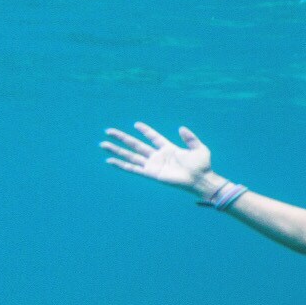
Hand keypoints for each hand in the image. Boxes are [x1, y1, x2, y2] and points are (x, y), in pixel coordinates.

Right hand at [102, 122, 219, 197]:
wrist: (201, 180)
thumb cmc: (202, 166)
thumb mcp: (199, 148)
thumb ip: (190, 138)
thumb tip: (181, 127)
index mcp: (168, 148)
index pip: (153, 137)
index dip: (145, 131)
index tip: (136, 124)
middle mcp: (157, 156)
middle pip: (136, 145)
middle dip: (122, 138)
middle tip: (108, 131)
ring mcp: (153, 165)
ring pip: (130, 155)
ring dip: (117, 150)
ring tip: (103, 144)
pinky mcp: (151, 173)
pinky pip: (133, 168)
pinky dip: (121, 165)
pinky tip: (110, 161)